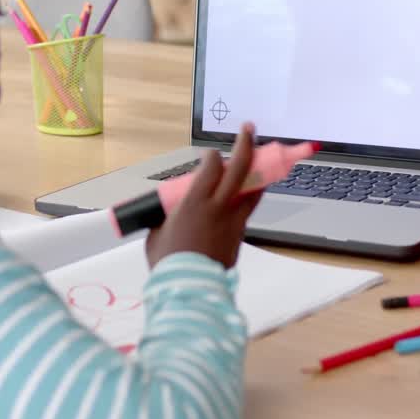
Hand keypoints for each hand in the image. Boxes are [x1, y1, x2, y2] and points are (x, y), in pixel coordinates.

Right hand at [146, 123, 263, 269]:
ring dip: (258, 170)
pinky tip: (250, 191)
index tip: (210, 155)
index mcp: (194, 202)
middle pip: (240, 168)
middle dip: (246, 144)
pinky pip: (248, 209)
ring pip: (253, 188)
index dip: (212, 156)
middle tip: (248, 129)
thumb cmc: (168, 262)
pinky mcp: (240, 234)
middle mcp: (219, 206)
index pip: (211, 166)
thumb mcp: (158, 232)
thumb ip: (167, 216)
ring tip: (261, 157)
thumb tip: (169, 212)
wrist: (190, 288)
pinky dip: (250, 196)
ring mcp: (234, 220)